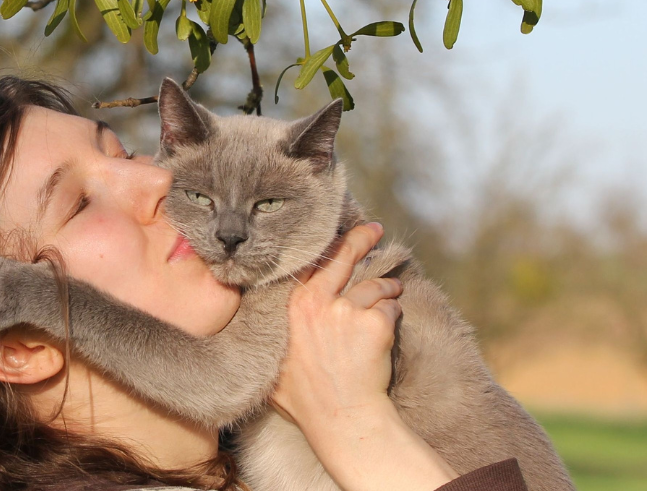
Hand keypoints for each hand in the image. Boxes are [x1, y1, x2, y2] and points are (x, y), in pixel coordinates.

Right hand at [269, 223, 456, 490]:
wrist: (340, 417)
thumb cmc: (305, 398)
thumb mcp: (272, 360)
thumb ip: (270, 333)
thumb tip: (252, 325)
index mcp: (292, 307)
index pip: (311, 265)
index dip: (327, 248)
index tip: (336, 235)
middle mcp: (317, 302)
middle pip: (344, 257)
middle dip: (362, 238)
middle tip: (375, 229)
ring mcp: (346, 311)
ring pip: (375, 287)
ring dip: (387, 289)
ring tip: (392, 291)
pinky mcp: (374, 322)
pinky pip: (391, 310)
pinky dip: (394, 316)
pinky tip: (390, 329)